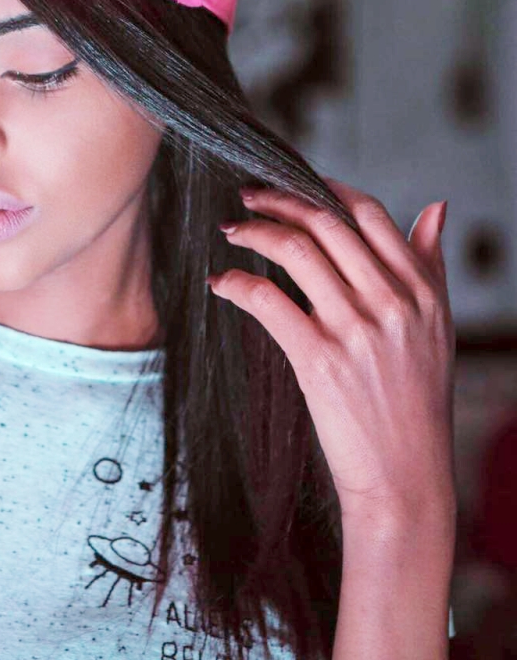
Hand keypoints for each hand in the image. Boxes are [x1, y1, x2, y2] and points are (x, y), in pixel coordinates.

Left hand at [206, 178, 454, 523]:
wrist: (406, 479)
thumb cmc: (416, 403)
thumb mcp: (438, 329)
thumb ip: (430, 266)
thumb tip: (435, 207)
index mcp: (423, 292)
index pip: (371, 215)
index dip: (326, 188)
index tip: (295, 180)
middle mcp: (394, 304)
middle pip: (328, 224)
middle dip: (281, 200)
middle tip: (248, 195)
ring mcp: (358, 330)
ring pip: (297, 252)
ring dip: (255, 232)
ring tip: (232, 231)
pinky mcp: (320, 359)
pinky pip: (268, 300)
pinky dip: (237, 283)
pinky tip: (221, 282)